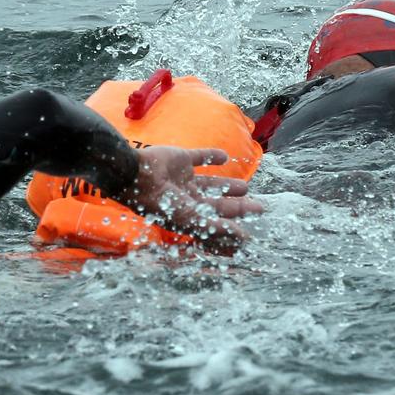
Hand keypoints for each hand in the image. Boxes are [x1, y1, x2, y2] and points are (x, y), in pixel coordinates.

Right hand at [125, 145, 263, 249]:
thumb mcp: (192, 219)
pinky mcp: (181, 159)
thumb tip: (245, 238)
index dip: (235, 221)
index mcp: (188, 215)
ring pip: (211, 183)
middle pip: (217, 203)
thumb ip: (219, 228)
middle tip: (258, 206)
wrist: (136, 175)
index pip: (217, 220)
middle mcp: (186, 198)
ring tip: (245, 186)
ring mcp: (183, 178)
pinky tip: (224, 156)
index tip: (252, 223)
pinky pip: (200, 157)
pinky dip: (212, 156)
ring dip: (227, 185)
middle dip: (237, 206)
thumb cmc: (161, 203)